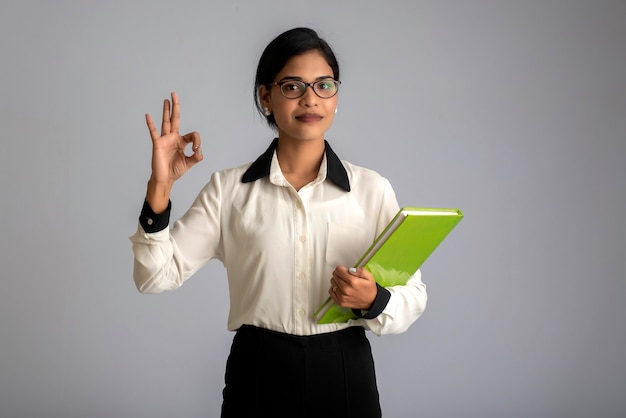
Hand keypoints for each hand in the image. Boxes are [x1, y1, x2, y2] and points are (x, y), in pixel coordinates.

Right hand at [145, 92, 202, 211]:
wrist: (165, 178)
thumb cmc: (175, 170)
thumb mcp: (189, 163)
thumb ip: (196, 157)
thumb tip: (199, 151)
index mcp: (181, 142)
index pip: (192, 135)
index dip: (197, 141)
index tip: (196, 150)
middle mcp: (173, 138)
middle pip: (175, 119)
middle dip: (176, 107)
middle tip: (174, 94)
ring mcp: (165, 139)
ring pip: (166, 122)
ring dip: (166, 110)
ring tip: (167, 99)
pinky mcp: (157, 144)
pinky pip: (154, 132)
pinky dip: (151, 124)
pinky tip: (148, 115)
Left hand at [329, 266, 377, 309]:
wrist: (371, 302)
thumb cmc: (369, 289)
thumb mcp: (369, 276)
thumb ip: (360, 270)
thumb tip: (350, 270)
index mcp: (353, 282)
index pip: (339, 270)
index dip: (342, 268)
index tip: (344, 270)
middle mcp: (346, 289)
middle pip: (335, 275)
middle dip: (339, 273)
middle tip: (345, 276)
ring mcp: (342, 296)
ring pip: (332, 282)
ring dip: (336, 280)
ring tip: (343, 282)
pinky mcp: (339, 302)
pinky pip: (331, 291)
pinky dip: (334, 288)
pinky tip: (340, 288)